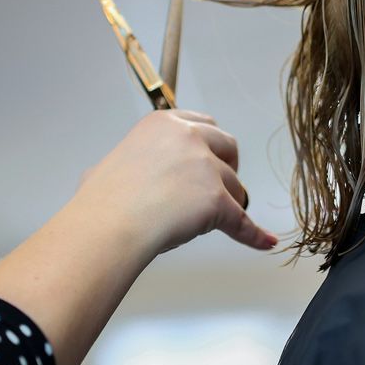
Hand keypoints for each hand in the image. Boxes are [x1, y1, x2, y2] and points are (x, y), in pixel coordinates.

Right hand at [71, 110, 278, 255]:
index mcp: (163, 124)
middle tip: (218, 185)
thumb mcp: (108, 165)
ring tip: (211, 222)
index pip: (204, 124)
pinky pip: (242, 220)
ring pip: (235, 186)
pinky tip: (264, 241)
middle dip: (228, 165)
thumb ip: (125, 163)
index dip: (210, 144)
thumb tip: (110, 174)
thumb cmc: (100, 202)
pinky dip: (253, 234)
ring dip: (229, 203)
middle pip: (228, 146)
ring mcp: (206, 168)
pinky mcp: (217, 200)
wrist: (106, 226)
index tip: (211, 157)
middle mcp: (189, 137)